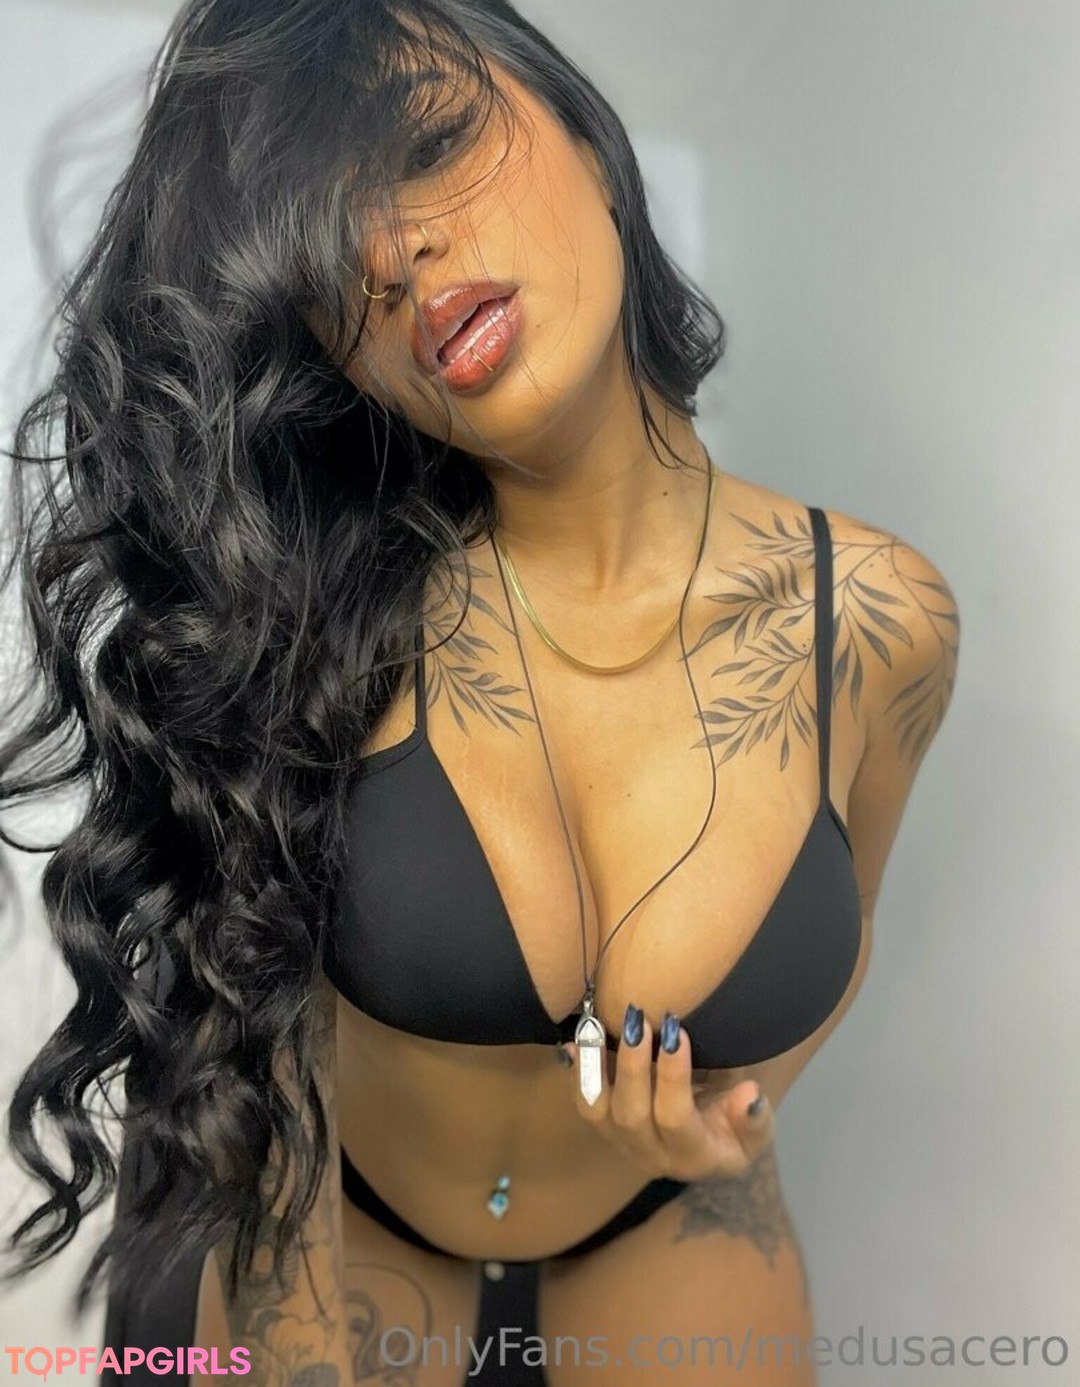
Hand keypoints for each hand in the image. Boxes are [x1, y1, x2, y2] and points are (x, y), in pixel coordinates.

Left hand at [558, 1008, 773, 1181]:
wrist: (707, 1146)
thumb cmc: (734, 1129)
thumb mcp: (756, 1130)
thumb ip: (753, 1118)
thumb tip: (749, 1097)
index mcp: (693, 1155)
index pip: (675, 1118)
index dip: (673, 1077)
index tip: (676, 1033)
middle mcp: (650, 1154)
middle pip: (631, 1114)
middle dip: (632, 1065)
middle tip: (638, 1019)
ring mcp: (622, 1141)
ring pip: (596, 1110)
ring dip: (592, 1067)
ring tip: (594, 1027)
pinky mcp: (604, 1125)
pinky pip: (583, 1101)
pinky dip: (576, 1071)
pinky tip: (572, 1042)